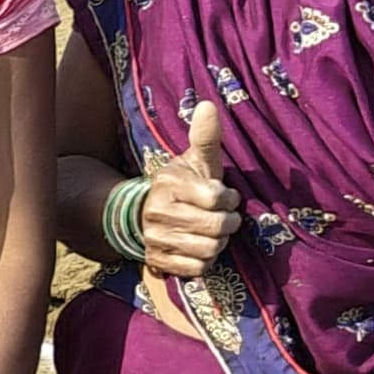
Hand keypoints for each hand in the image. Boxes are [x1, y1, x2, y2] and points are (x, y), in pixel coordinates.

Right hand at [137, 100, 242, 278]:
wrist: (145, 213)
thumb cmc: (184, 184)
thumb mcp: (195, 160)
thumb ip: (205, 136)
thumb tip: (208, 104)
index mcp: (168, 184)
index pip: (216, 198)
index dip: (228, 198)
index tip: (224, 194)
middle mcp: (156, 212)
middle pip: (216, 227)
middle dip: (228, 223)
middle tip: (224, 217)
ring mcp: (154, 239)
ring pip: (208, 250)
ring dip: (218, 243)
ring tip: (213, 232)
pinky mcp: (156, 261)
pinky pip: (196, 268)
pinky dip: (206, 260)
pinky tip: (201, 247)